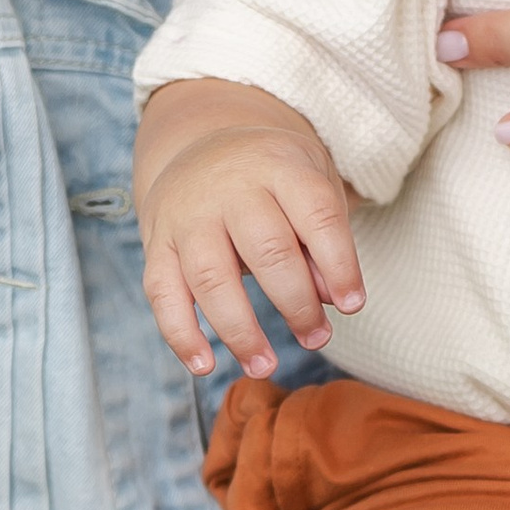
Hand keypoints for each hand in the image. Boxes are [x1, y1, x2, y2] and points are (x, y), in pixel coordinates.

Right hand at [136, 76, 364, 376]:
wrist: (199, 143)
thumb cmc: (272, 178)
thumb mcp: (311, 185)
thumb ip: (325, 239)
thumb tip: (331, 300)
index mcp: (278, 166)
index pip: (317, 214)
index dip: (340, 264)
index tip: (352, 306)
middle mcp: (230, 188)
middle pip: (266, 250)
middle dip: (296, 304)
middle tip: (317, 339)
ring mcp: (188, 216)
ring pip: (211, 277)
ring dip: (240, 331)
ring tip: (265, 366)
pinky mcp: (157, 244)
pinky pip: (163, 293)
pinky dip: (181, 334)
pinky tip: (205, 364)